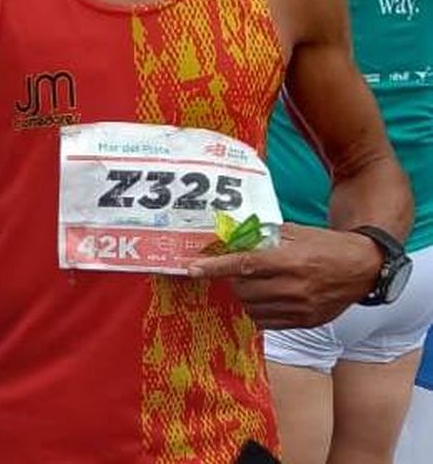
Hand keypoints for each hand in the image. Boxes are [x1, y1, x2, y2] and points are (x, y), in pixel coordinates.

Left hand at [186, 222, 382, 328]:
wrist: (363, 268)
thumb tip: (230, 237)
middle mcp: (294, 287)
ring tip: (251, 284)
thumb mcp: (295, 232)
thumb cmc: (325, 245)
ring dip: (243, 297)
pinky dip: (258, 311)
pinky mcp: (306, 322)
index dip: (215, 267)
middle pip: (243, 289)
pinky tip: (263, 299)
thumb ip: (263, 236)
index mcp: (290, 260)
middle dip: (231, 280)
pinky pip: (268, 322)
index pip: (244, 264)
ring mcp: (300, 308)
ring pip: (252, 308)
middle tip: (234, 272)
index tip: (192, 269)